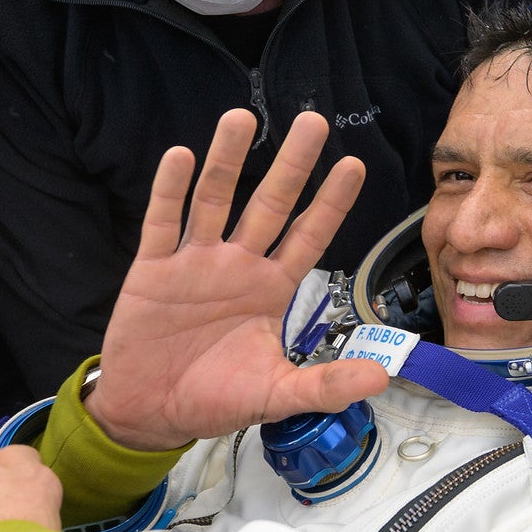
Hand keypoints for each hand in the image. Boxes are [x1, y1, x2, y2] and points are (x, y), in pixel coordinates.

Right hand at [85, 108, 390, 450]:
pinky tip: (181, 156)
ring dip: (227, 161)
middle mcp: (237, 266)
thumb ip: (326, 385)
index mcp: (270, 290)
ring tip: (241, 117)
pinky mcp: (152, 270)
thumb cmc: (215, 400)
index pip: (308, 236)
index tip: (353, 165)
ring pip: (214, 201)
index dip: (330, 203)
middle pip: (269, 205)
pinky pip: (162, 223)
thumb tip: (381, 377)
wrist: (150, 413)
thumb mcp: (277, 396)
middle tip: (312, 121)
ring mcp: (194, 263)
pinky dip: (169, 191)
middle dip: (291, 166)